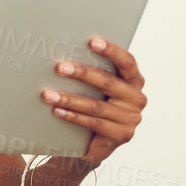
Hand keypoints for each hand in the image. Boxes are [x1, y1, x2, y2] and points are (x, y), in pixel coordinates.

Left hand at [41, 37, 146, 167]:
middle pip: (108, 82)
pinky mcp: (121, 135)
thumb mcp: (98, 89)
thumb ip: (94, 74)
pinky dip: (73, 116)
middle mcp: (137, 99)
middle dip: (83, 73)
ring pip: (96, 106)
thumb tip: (66, 58)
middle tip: (61, 68)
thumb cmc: (96, 107)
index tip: (92, 42)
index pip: (127, 62)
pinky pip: (94, 123)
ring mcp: (131, 119)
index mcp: (135, 81)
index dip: (112, 51)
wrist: (96, 144)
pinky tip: (58, 111)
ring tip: (49, 94)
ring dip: (70, 99)